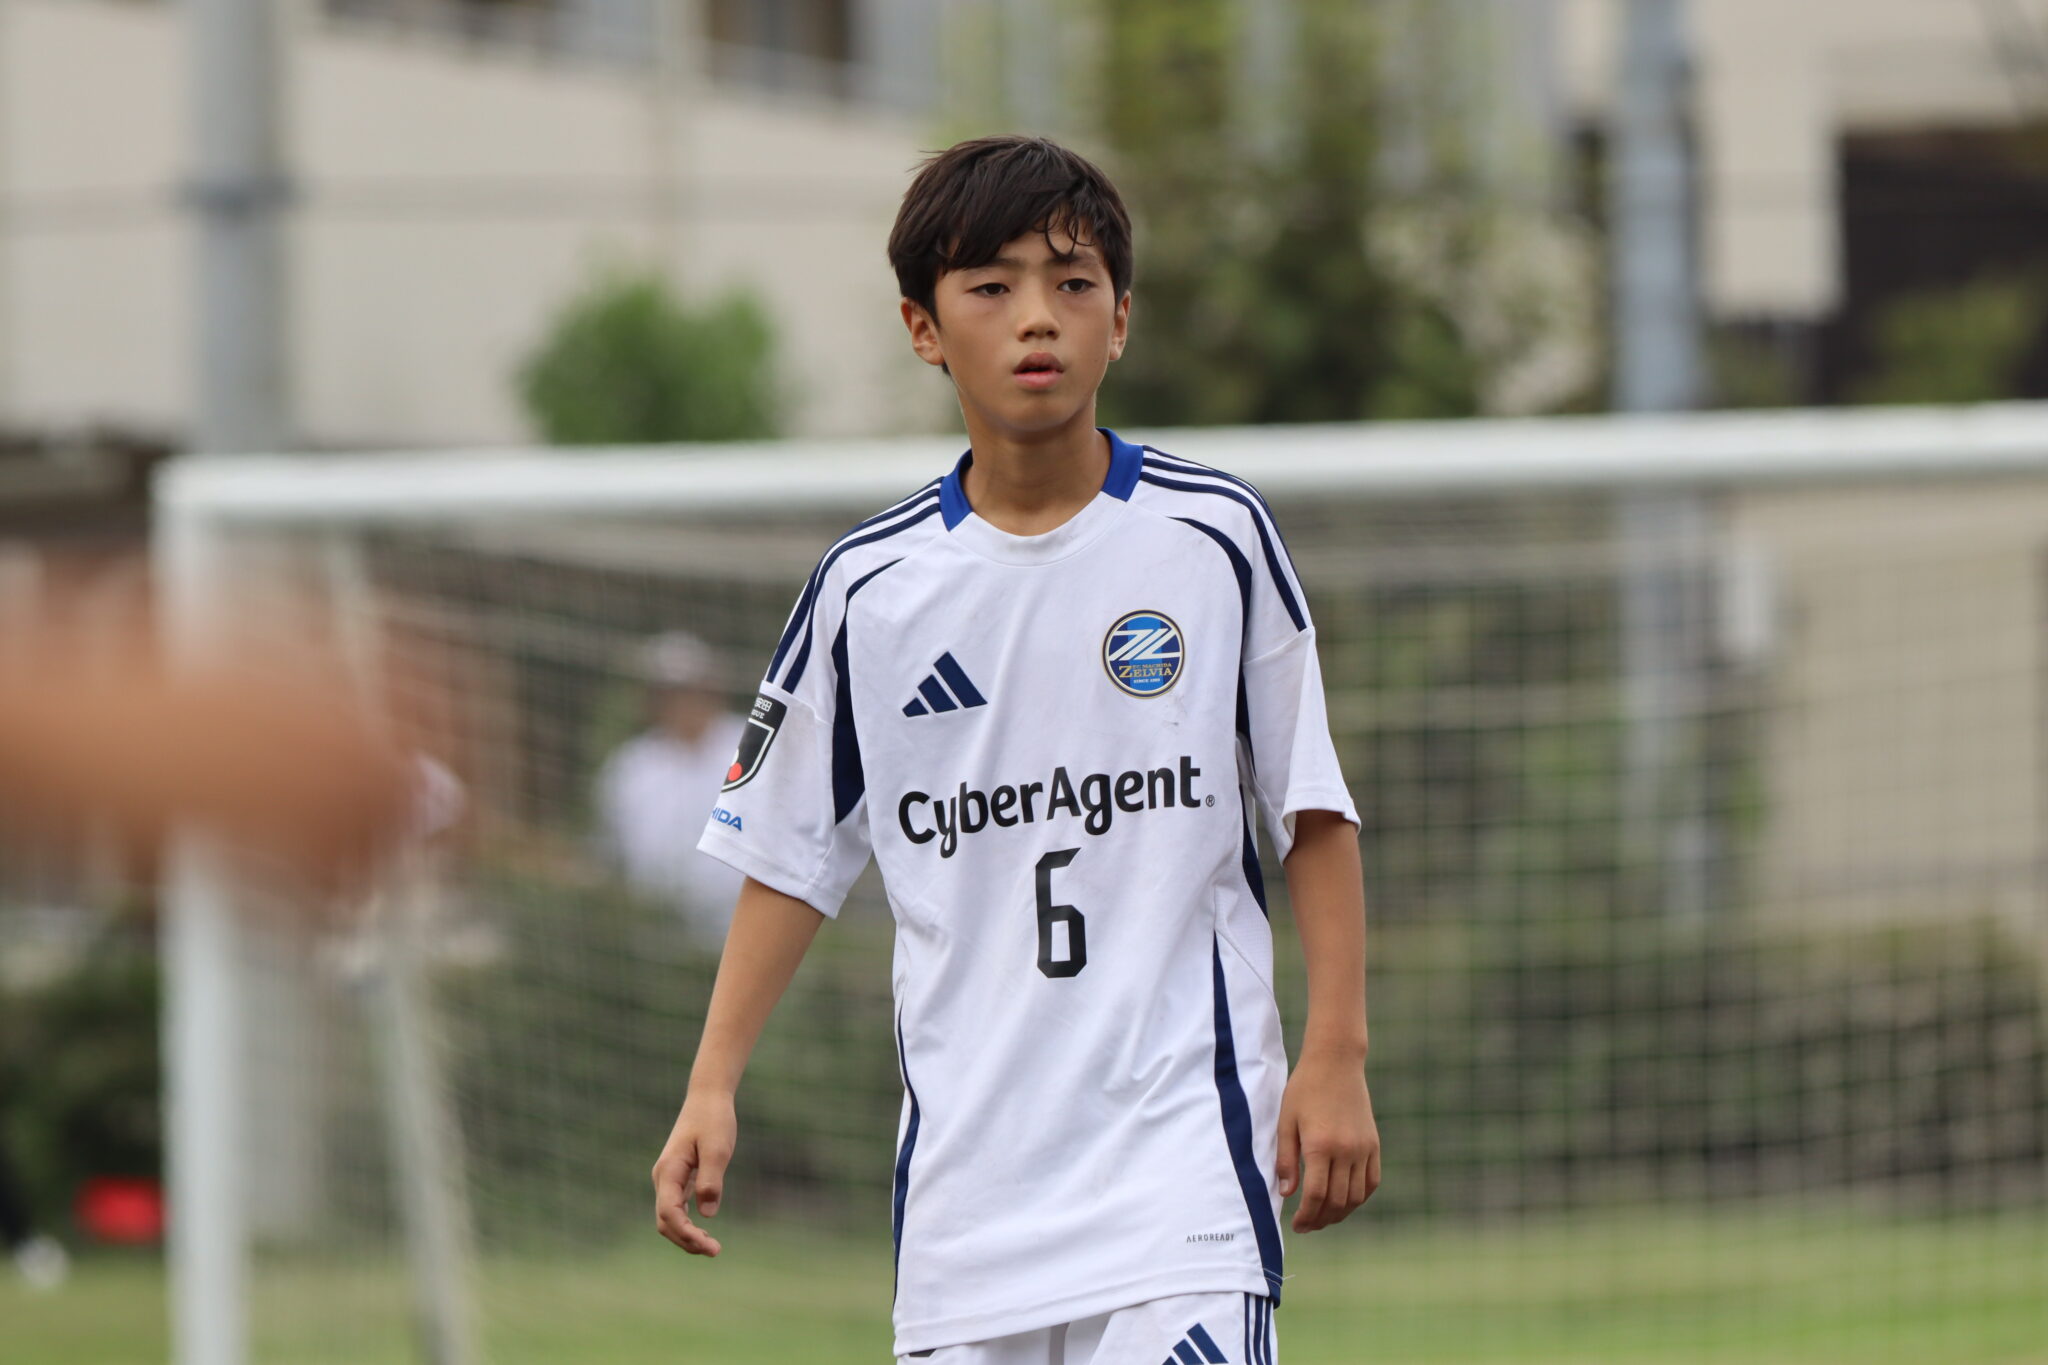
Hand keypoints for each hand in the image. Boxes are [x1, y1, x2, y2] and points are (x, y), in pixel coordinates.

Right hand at [652, 1089, 735, 1256]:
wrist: (707, 1098)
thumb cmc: (713, 1120)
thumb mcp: (717, 1148)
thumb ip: (711, 1179)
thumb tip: (707, 1214)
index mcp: (669, 1171)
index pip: (669, 1213)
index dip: (687, 1234)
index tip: (710, 1246)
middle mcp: (663, 1178)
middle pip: (665, 1221)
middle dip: (686, 1240)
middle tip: (715, 1250)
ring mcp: (668, 1179)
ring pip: (669, 1218)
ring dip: (686, 1236)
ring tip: (711, 1247)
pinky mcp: (678, 1178)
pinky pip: (676, 1209)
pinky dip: (687, 1224)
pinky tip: (704, 1231)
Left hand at [1275, 1051, 1378, 1231]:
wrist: (1336, 1063)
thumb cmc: (1304, 1089)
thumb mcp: (1286, 1121)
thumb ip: (1286, 1159)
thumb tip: (1287, 1194)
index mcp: (1320, 1145)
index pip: (1316, 1195)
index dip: (1306, 1216)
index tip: (1296, 1225)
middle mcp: (1346, 1150)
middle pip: (1337, 1201)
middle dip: (1321, 1220)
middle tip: (1307, 1226)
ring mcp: (1363, 1148)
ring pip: (1356, 1196)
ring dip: (1340, 1213)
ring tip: (1323, 1218)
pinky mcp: (1373, 1144)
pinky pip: (1371, 1182)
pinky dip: (1359, 1198)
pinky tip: (1345, 1202)